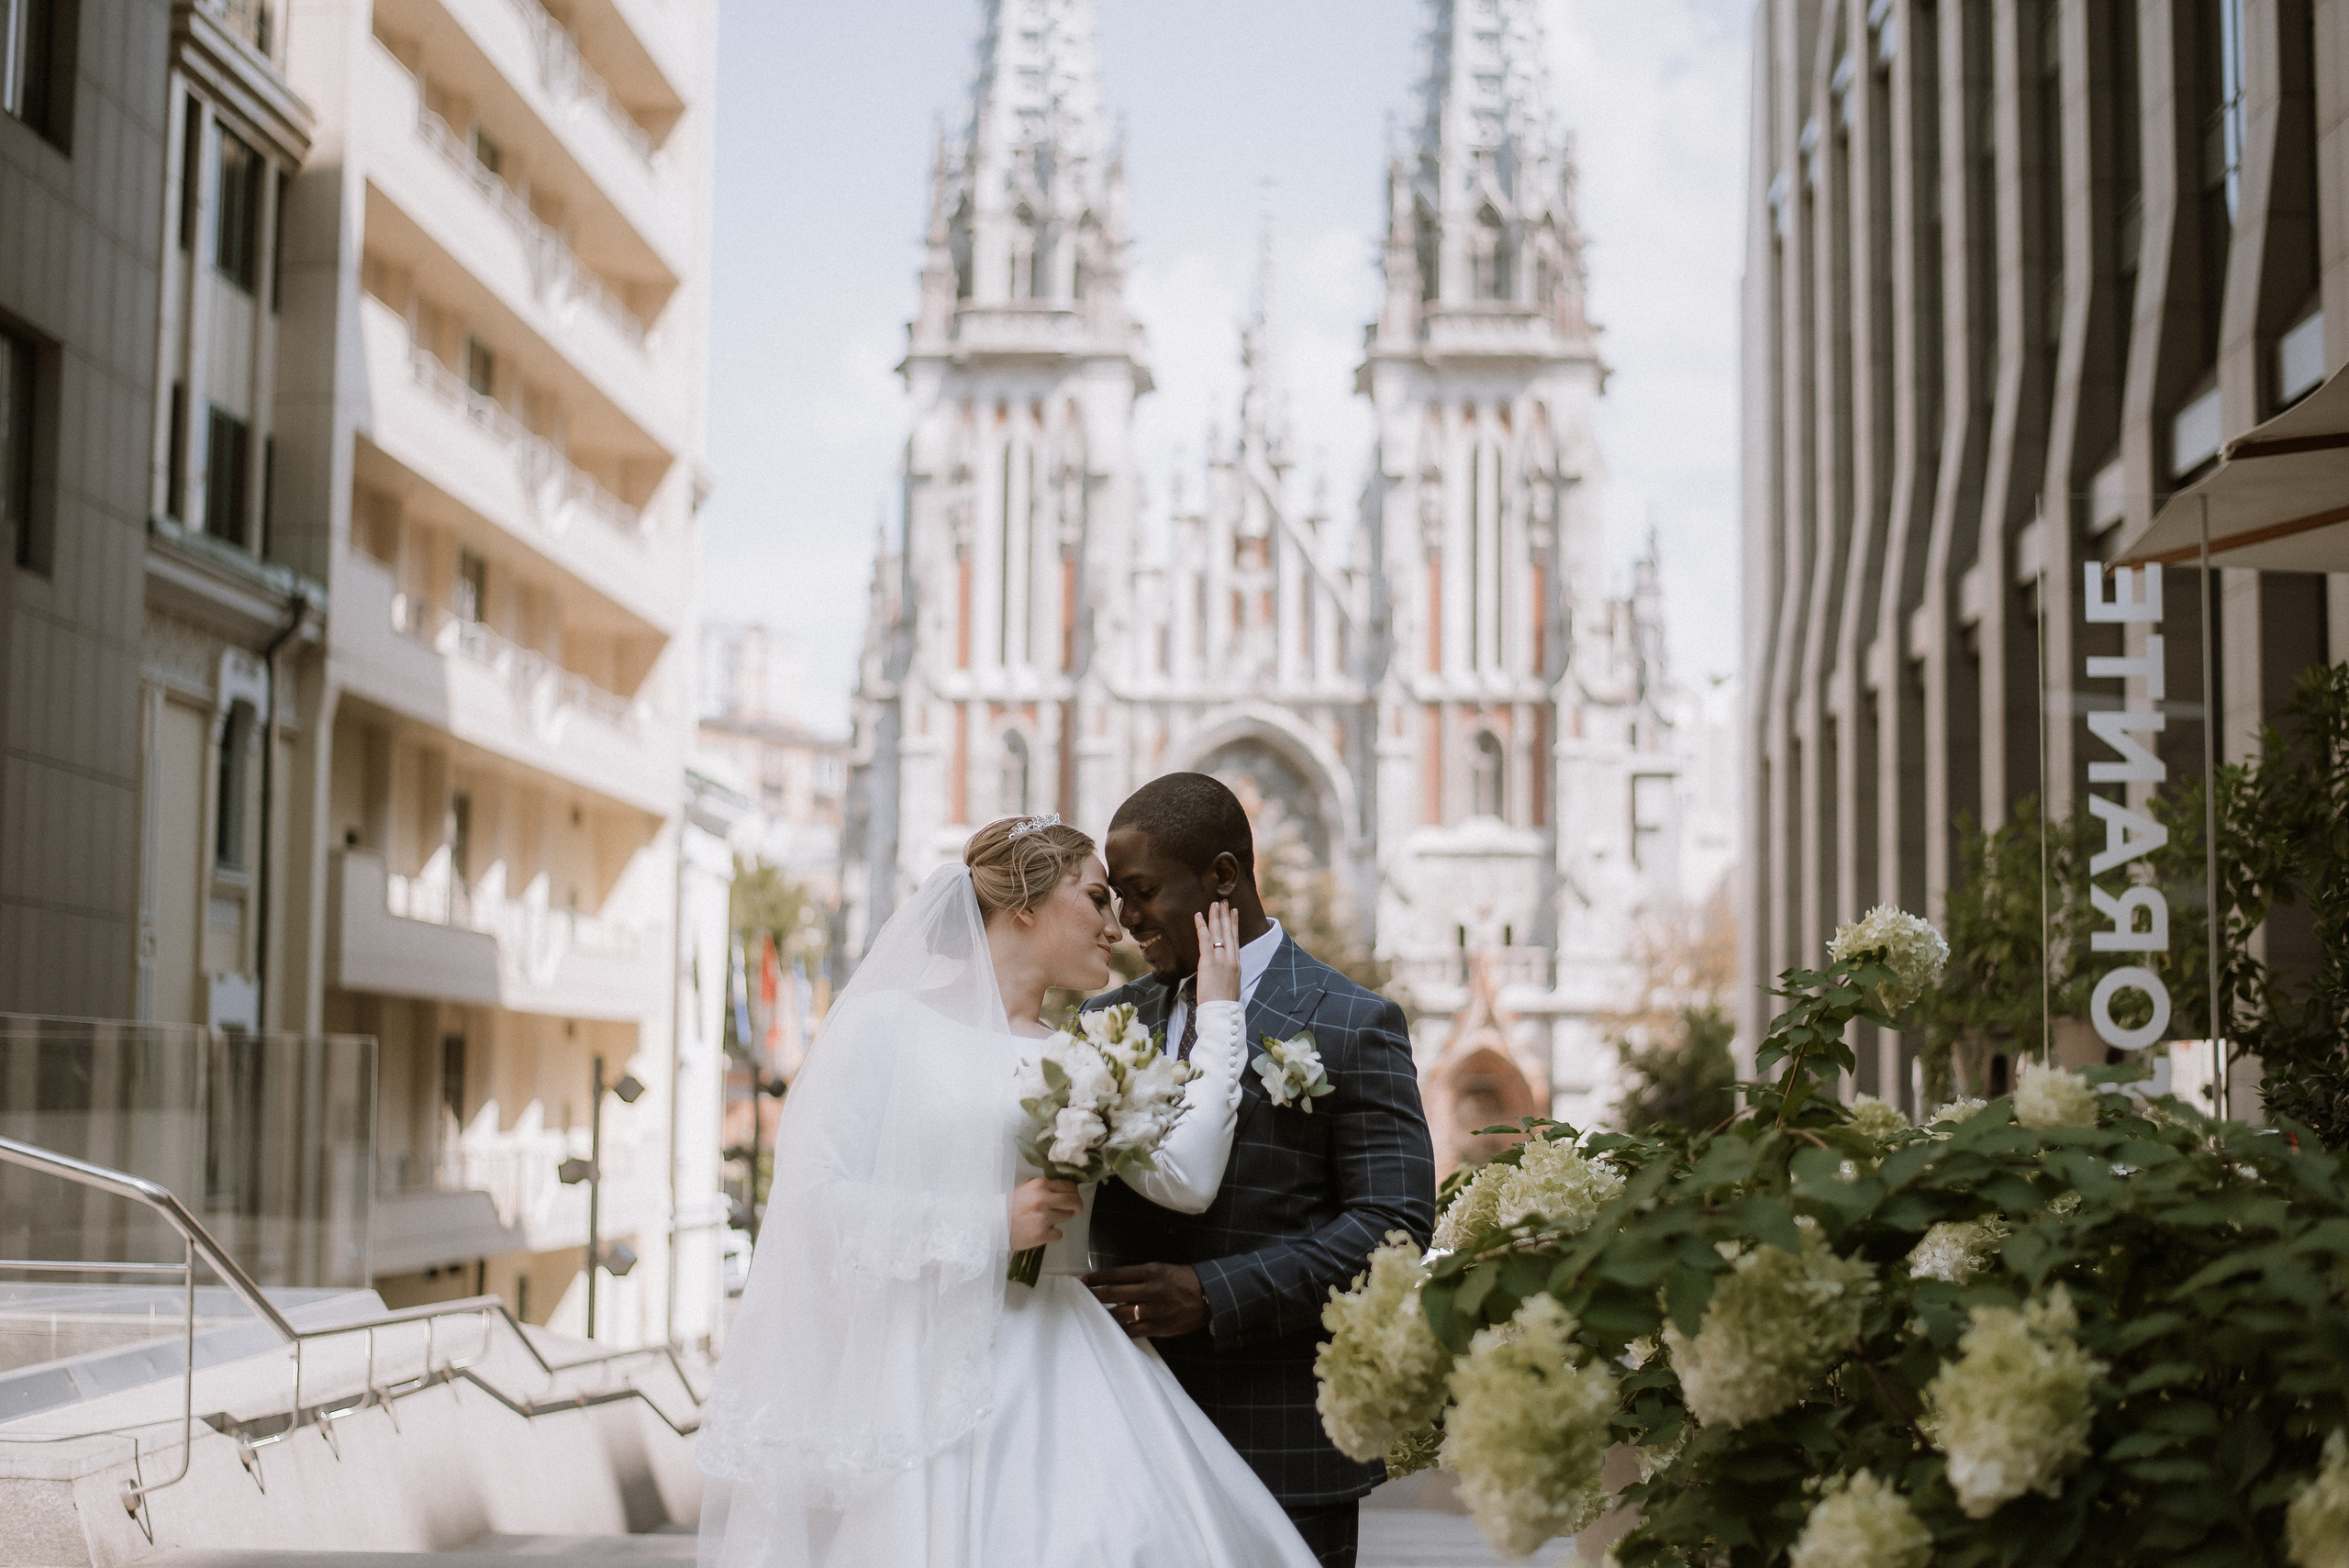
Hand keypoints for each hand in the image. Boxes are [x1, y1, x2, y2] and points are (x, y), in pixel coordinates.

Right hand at [1009, 1178, 1080, 1251]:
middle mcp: (1044, 1199)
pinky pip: (1058, 1234)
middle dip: (1078, 1206)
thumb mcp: (1024, 1187)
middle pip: (1074, 1201)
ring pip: (1067, 1217)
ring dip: (1061, 1219)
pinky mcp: (1042, 1234)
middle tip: (1075, 1210)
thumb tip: (1062, 1187)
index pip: (1069, 1186)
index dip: (1074, 1192)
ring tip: (1047, 1220)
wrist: (994, 1225)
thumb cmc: (1009, 1205)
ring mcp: (1043, 1217)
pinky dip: (1053, 1234)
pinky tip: (1042, 1232)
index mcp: (1040, 1185)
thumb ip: (1043, 1186)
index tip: (1073, 1198)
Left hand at [1082, 1262, 1208, 1339]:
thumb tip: (1115, 1281)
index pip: (1117, 1274)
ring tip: (1092, 1313)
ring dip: (1104, 1313)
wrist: (1209, 1297)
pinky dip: (1120, 1329)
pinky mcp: (1158, 1327)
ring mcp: (1154, 1310)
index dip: (1098, 1278)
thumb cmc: (1184, 1280)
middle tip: (1082, 1295)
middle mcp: (1150, 1290)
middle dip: (1095, 1294)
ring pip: (1120, 1313)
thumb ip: (1141, 1275)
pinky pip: (1133, 1331)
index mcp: (1151, 1272)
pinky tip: (1111, 1328)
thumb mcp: (1163, 1269)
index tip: (1085, 1280)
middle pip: (1114, 1293)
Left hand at [1193, 902, 1240, 1004]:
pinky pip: (1205, 939)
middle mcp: (1231, 958)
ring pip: (1218, 932)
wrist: (1222, 1011)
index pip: (1235, 939)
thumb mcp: (1231, 985)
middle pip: (1228, 932)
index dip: (1234, 924)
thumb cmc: (1224, 1004)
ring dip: (1216, 916)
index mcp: (1237, 964)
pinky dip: (1201, 926)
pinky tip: (1199, 916)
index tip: (1234, 912)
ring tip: (1215, 903)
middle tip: (1224, 901)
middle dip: (1226, 915)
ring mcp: (1221, 959)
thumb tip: (1221, 971)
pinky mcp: (1209, 961)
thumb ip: (1227, 974)